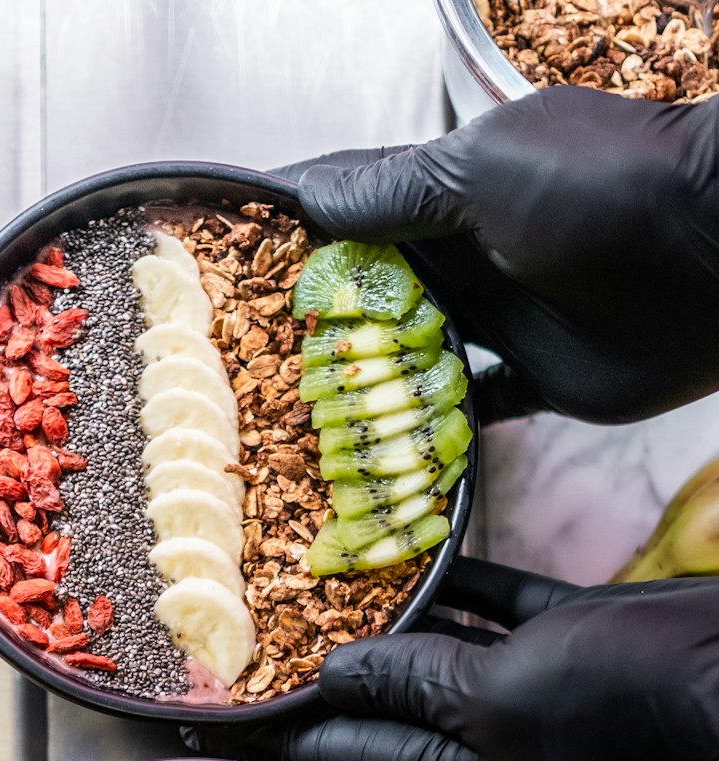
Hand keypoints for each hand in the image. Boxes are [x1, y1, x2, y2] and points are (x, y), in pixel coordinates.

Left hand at [184, 559, 718, 760]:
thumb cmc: (626, 700)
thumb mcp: (500, 697)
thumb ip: (415, 682)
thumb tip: (337, 673)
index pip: (352, 755)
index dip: (284, 734)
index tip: (218, 719)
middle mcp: (493, 734)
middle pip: (387, 702)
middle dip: (325, 674)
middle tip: (255, 640)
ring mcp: (533, 679)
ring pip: (439, 645)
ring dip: (386, 617)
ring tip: (313, 583)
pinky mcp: (570, 630)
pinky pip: (496, 602)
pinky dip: (459, 578)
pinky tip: (414, 550)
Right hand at [281, 88, 718, 424]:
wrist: (715, 250)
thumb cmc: (601, 188)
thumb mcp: (479, 173)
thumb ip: (391, 191)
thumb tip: (299, 192)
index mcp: (444, 195)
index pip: (349, 212)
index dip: (290, 235)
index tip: (226, 261)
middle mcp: (466, 259)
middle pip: (373, 295)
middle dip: (316, 325)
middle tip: (248, 365)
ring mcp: (500, 321)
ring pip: (413, 358)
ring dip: (367, 383)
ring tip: (300, 418)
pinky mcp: (536, 379)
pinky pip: (474, 409)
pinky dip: (439, 429)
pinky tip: (390, 452)